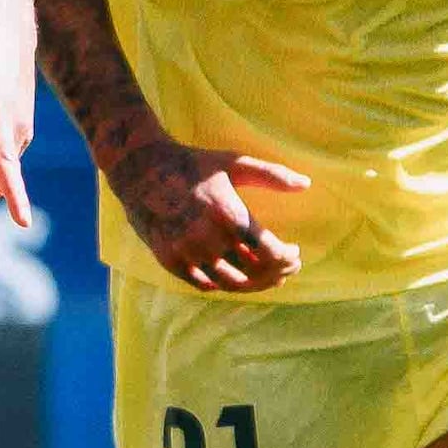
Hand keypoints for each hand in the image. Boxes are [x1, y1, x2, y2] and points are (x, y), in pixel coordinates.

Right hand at [106, 136, 310, 290]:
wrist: (140, 168)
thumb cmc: (193, 163)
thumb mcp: (234, 162)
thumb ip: (272, 174)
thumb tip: (307, 184)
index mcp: (229, 214)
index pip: (271, 252)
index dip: (289, 258)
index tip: (295, 253)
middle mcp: (208, 238)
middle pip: (254, 273)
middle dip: (277, 274)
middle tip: (286, 268)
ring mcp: (187, 252)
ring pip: (231, 284)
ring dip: (253, 284)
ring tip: (264, 275)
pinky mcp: (170, 260)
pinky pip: (204, 285)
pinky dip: (223, 284)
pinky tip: (234, 274)